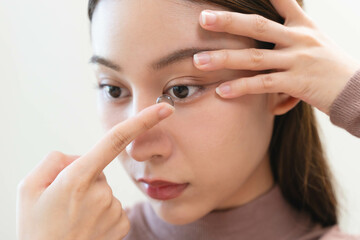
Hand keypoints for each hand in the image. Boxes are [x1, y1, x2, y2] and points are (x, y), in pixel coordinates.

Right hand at [16, 103, 173, 239]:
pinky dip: (101, 211)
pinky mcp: (122, 223)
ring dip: (91, 197)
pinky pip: (114, 206)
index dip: (142, 121)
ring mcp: (113, 210)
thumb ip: (55, 161)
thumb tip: (81, 158)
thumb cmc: (36, 228)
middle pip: (99, 170)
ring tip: (72, 217)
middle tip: (64, 203)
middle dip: (84, 178)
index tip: (165, 108)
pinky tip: (87, 225)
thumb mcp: (29, 188)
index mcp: (77, 178)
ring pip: (105, 190)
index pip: (115, 140)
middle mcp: (101, 192)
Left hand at [193, 0, 359, 114]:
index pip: (280, 0)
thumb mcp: (313, 38)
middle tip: (203, 19)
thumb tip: (269, 17)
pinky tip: (222, 91)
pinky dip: (241, 88)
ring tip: (198, 61)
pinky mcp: (297, 83)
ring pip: (254, 58)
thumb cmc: (328, 64)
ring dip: (224, 59)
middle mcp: (299, 38)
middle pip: (258, 25)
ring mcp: (298, 60)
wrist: (356, 89)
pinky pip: (263, 84)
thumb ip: (289, 27)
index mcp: (301, 25)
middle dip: (228, 22)